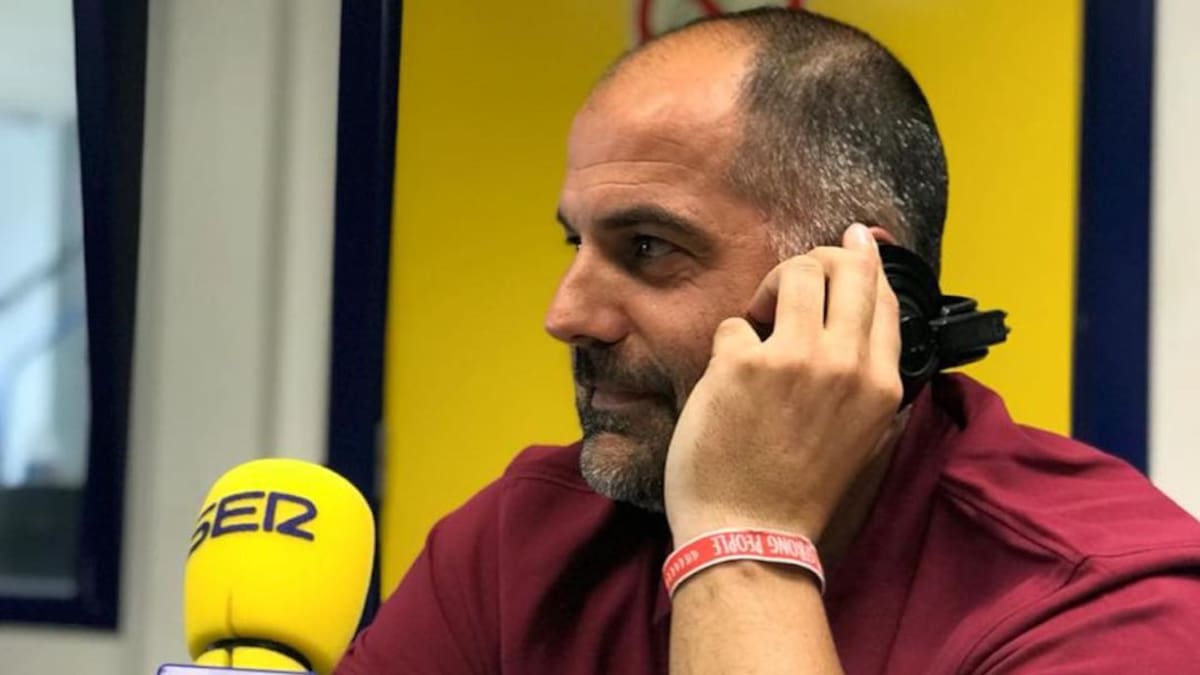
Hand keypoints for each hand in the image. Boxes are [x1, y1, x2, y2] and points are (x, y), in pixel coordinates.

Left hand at [664, 224, 902, 543]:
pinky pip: (736, 321)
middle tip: (793, 280)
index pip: (884, 296)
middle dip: (819, 260)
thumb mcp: (861, 436)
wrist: (750, 536)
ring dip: (773, 285)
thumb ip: (866, 379)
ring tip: (759, 321)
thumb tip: (861, 326)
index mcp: (880, 384)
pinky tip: (727, 379)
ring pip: (795, 272)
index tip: (851, 244)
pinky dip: (729, 343)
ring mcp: (793, 360)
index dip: (865, 263)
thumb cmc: (797, 492)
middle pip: (846, 268)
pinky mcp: (741, 365)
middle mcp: (845, 365)